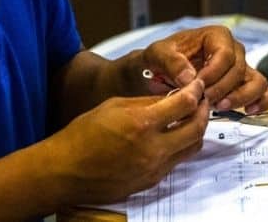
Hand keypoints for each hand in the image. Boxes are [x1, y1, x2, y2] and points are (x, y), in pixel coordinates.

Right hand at [43, 79, 208, 203]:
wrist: (63, 171)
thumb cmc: (82, 136)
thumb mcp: (115, 105)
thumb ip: (148, 102)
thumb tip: (173, 96)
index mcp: (141, 124)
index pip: (185, 104)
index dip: (196, 91)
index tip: (198, 86)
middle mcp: (152, 149)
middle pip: (197, 128)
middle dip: (204, 111)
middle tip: (202, 101)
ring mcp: (154, 168)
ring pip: (191, 147)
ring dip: (196, 130)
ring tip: (191, 118)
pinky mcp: (151, 182)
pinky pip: (177, 161)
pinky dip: (181, 146)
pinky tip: (174, 137)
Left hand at [141, 26, 267, 113]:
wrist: (158, 74)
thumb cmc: (160, 60)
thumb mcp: (157, 55)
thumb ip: (172, 62)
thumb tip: (190, 77)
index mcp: (216, 36)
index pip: (225, 55)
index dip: (213, 73)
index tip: (197, 86)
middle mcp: (234, 51)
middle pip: (240, 70)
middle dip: (222, 89)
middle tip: (204, 100)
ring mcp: (241, 69)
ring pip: (258, 82)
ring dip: (242, 97)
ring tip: (221, 107)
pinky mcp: (244, 85)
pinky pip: (264, 93)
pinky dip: (260, 103)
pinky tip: (247, 111)